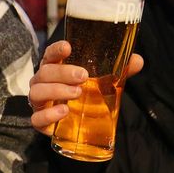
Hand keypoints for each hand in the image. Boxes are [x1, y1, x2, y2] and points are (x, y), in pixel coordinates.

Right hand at [28, 41, 143, 135]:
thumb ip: (118, 71)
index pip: (50, 55)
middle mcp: (43, 83)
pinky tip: (63, 111)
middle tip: (83, 76)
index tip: (68, 47)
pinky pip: (36, 119)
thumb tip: (137, 60)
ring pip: (36, 92)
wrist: (76, 125)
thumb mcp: (102, 82)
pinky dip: (48, 115)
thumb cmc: (85, 95)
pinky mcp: (40, 122)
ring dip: (56, 91)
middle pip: (44, 73)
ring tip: (77, 93)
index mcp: (55, 69)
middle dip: (62, 72)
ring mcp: (40, 103)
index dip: (56, 50)